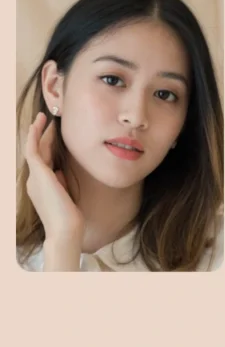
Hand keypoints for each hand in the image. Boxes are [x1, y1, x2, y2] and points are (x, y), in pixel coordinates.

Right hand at [24, 112, 83, 270]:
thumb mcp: (65, 195)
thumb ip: (61, 182)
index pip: (43, 160)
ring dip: (37, 132)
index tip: (53, 133)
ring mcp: (35, 177)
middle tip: (47, 119)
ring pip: (34, 148)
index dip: (47, 145)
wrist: (65, 229)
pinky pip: (33, 150)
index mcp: (41, 185)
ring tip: (43, 117)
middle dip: (42, 135)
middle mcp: (34, 180)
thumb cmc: (69, 217)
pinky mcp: (39, 174)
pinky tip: (39, 125)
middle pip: (38, 152)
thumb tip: (60, 172)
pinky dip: (35, 136)